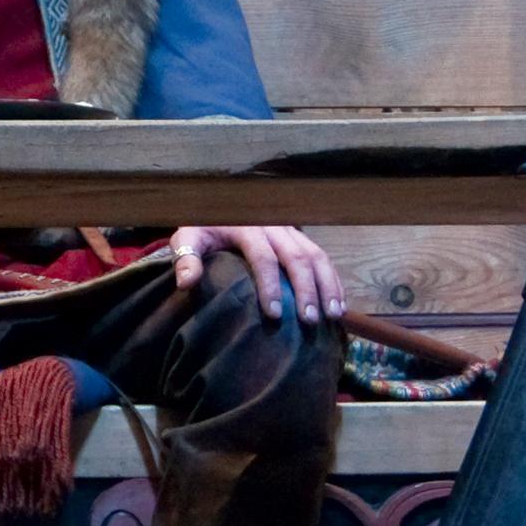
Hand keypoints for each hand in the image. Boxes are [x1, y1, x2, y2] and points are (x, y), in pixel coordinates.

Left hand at [167, 226, 343, 323]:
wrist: (218, 205)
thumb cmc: (203, 228)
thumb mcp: (188, 238)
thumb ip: (186, 257)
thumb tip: (187, 282)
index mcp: (247, 228)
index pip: (263, 257)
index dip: (270, 286)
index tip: (273, 315)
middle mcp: (274, 227)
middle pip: (297, 257)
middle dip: (306, 290)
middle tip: (309, 320)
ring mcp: (291, 231)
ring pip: (317, 256)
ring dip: (327, 285)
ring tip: (333, 315)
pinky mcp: (300, 238)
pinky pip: (322, 257)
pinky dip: (334, 280)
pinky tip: (339, 305)